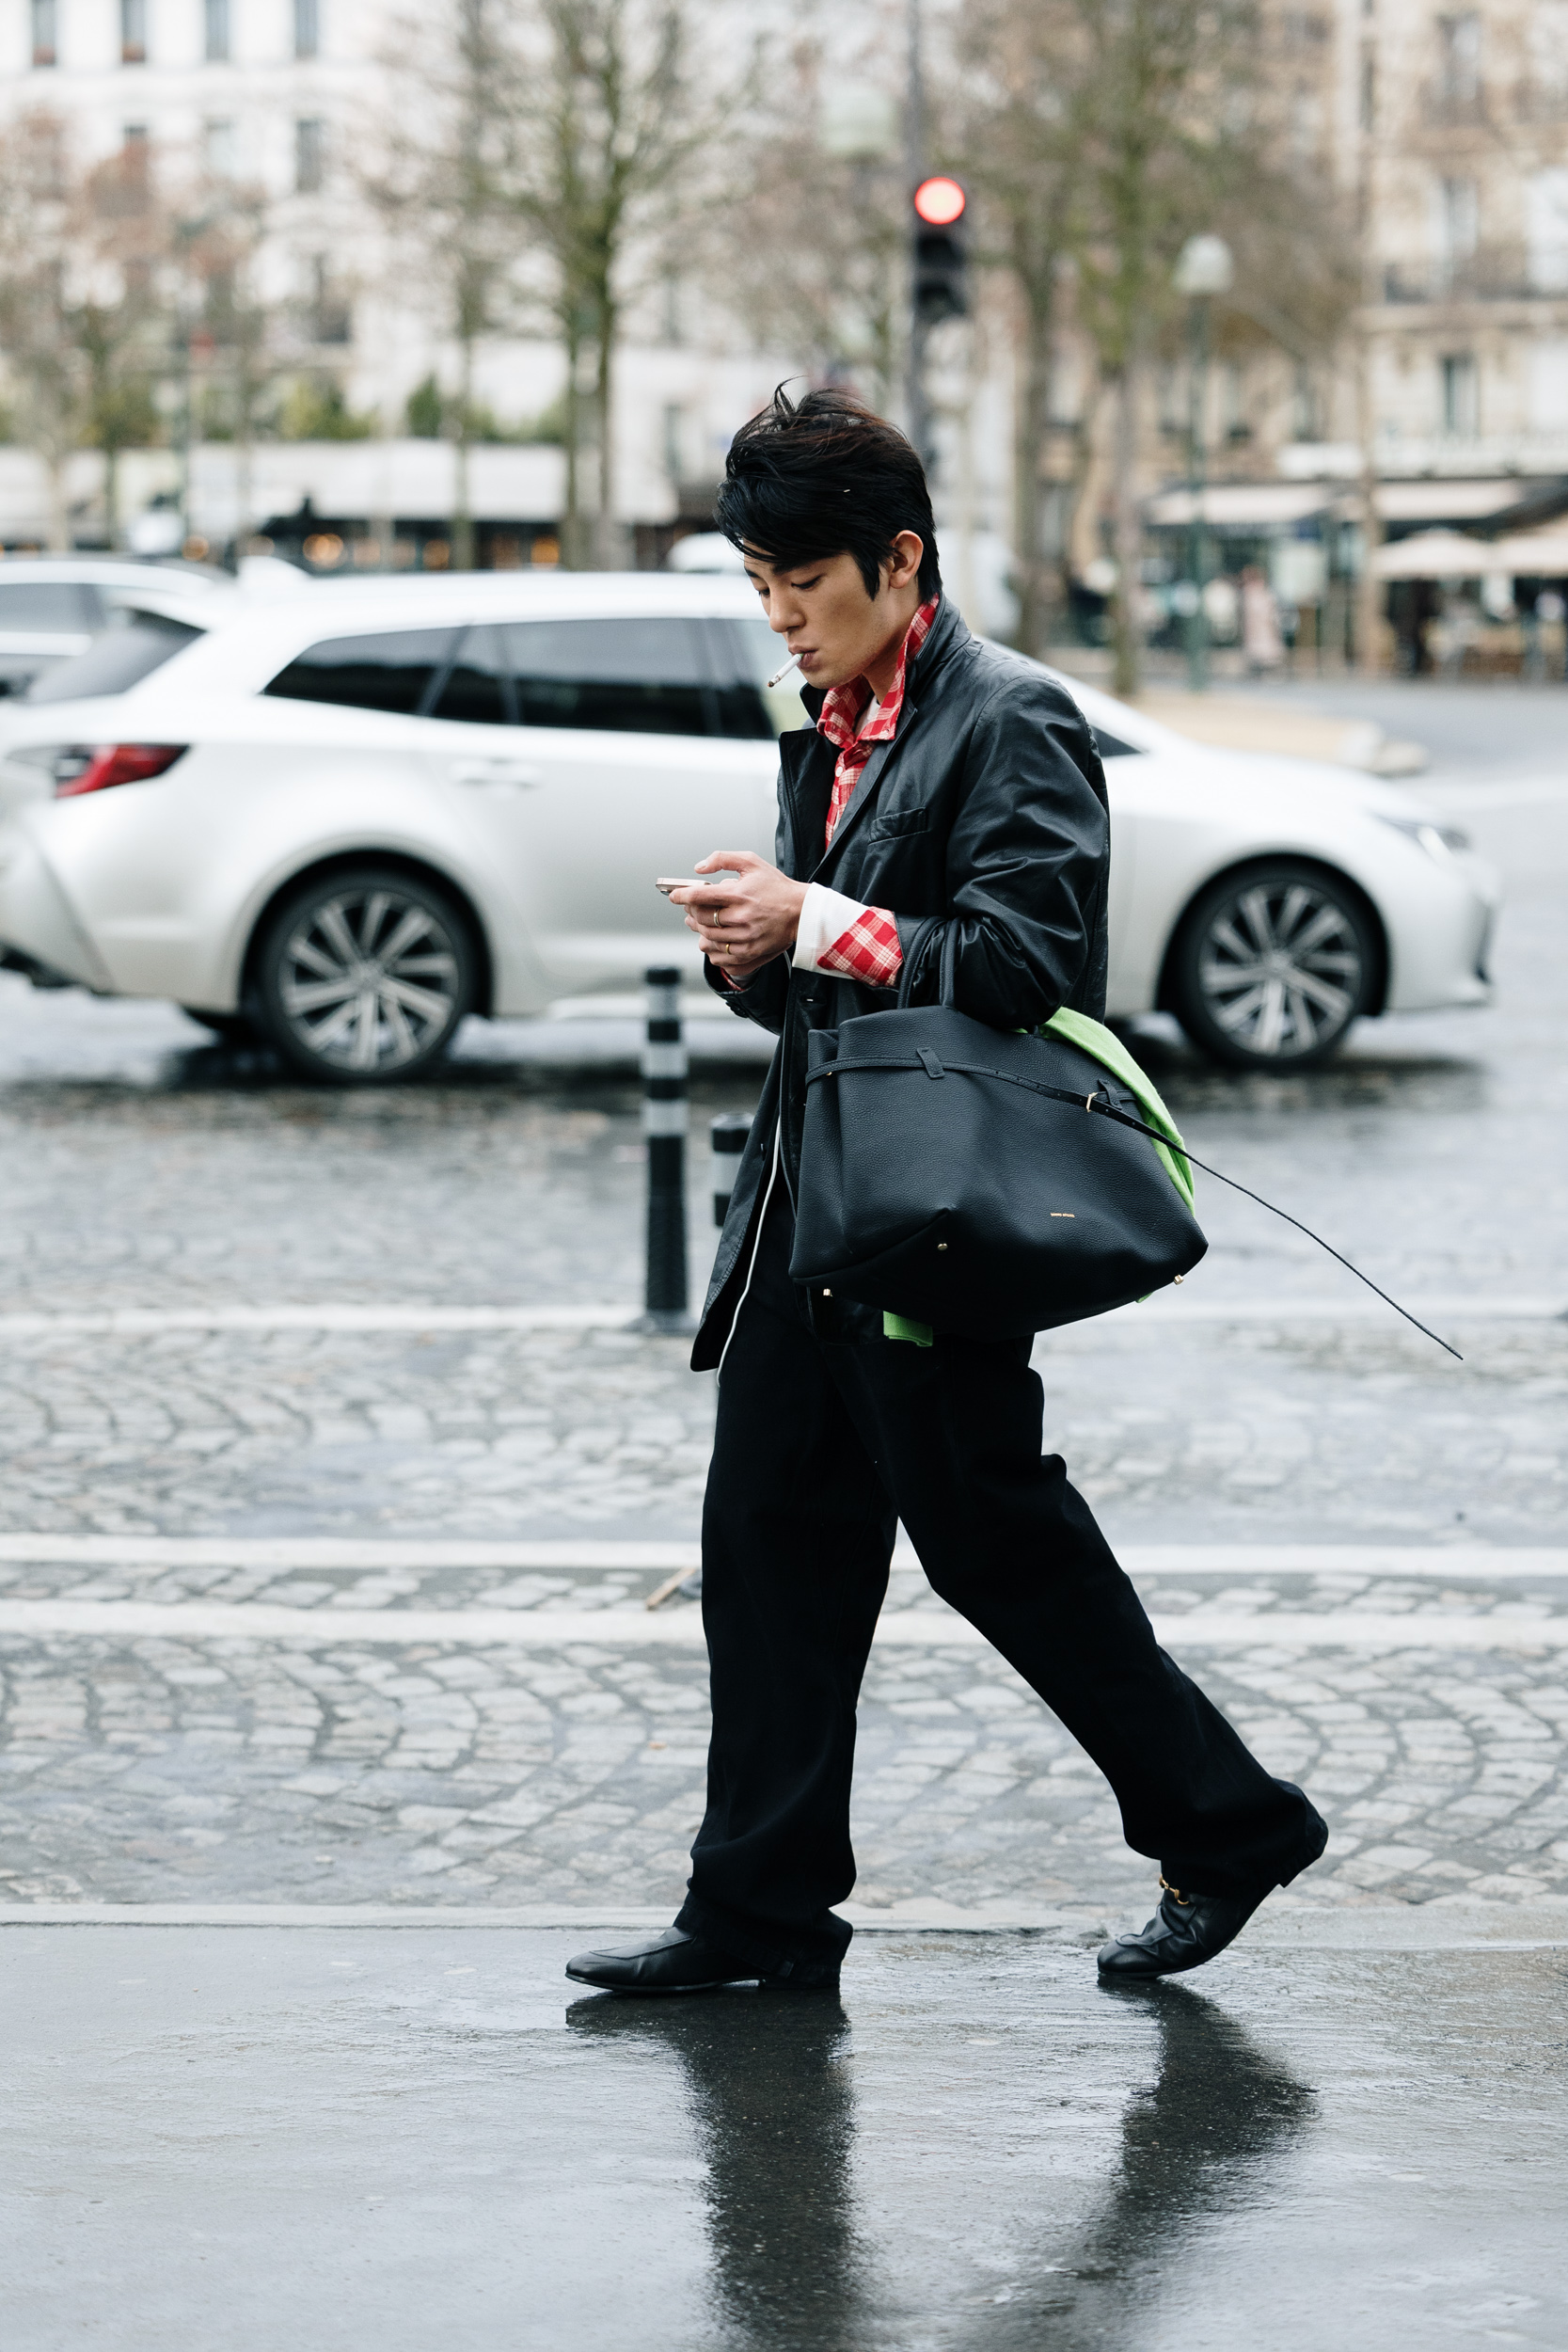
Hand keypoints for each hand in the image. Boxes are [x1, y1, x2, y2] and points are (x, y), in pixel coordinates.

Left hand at [669, 851, 806, 982]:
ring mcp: (745, 937)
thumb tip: (698, 868)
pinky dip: (711, 948)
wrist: (801, 912)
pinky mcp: (749, 952)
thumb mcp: (752, 862)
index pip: (699, 896)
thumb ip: (723, 858)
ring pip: (708, 938)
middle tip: (690, 908)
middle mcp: (741, 917)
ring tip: (699, 922)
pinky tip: (713, 938)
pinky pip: (720, 956)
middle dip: (690, 912)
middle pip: (701, 918)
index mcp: (739, 894)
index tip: (674, 896)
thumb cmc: (776, 886)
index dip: (681, 896)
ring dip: (699, 930)